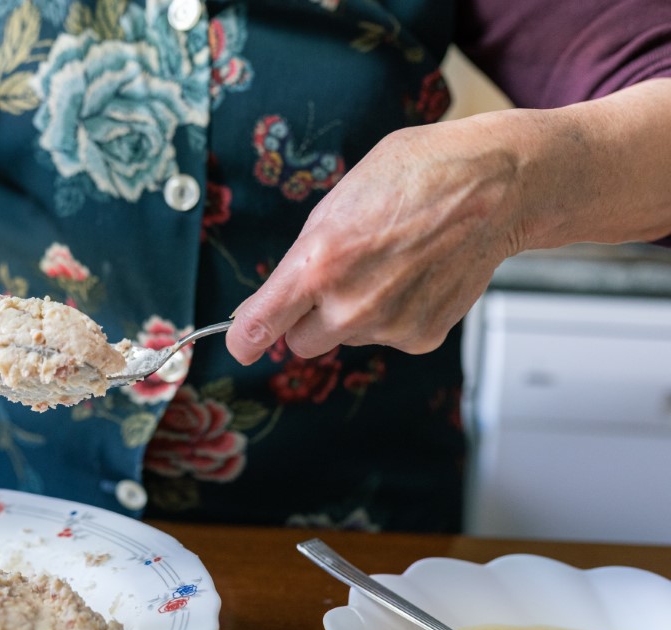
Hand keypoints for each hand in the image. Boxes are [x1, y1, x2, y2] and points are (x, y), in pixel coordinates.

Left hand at [226, 114, 526, 361]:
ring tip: (390, 262)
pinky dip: (395, 314)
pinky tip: (416, 275)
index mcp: (318, 264)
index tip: (241, 341)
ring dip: (356, 312)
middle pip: (301, 342)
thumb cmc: (417, 177)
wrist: (497, 186)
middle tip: (336, 279)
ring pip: (347, 338)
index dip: (244, 337)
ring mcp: (388, 326)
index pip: (261, 325)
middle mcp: (350, 305)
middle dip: (307, 319)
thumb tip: (275, 297)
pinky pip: (387, 336)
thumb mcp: (337, 203)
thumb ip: (302, 258)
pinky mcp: (422, 336)